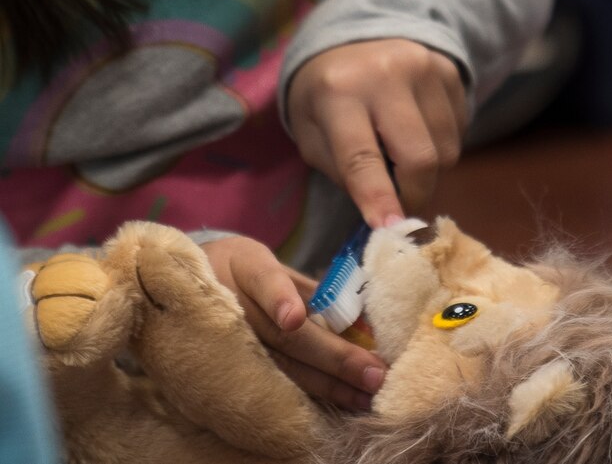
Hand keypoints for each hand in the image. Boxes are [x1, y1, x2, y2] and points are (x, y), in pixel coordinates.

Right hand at [201, 236, 386, 410]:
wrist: (181, 286)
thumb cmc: (240, 271)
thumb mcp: (268, 264)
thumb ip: (306, 288)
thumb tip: (358, 319)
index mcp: (245, 265)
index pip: (264, 280)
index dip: (279, 299)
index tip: (294, 318)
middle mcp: (230, 302)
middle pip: (282, 336)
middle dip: (334, 357)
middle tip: (374, 373)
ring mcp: (223, 339)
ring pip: (279, 367)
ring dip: (327, 385)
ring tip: (364, 395)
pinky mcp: (223, 367)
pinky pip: (269, 384)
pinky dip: (305, 394)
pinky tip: (334, 402)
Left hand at [288, 39, 467, 227]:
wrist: (352, 38)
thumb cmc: (325, 97)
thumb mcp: (312, 134)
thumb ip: (343, 173)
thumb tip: (385, 213)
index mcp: (339, 92)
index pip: (361, 156)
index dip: (378, 197)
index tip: (391, 230)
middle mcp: (386, 74)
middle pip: (420, 158)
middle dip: (414, 195)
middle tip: (401, 206)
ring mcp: (425, 68)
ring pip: (446, 151)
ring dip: (428, 172)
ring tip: (401, 156)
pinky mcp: (450, 70)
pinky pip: (459, 132)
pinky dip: (440, 147)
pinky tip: (416, 132)